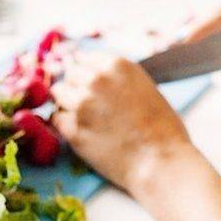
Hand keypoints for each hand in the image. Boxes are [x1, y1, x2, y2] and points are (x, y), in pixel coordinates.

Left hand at [51, 53, 191, 191]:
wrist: (161, 162)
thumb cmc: (163, 128)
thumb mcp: (145, 87)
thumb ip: (118, 78)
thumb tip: (94, 74)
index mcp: (117, 65)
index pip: (83, 57)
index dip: (87, 72)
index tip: (90, 83)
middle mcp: (96, 79)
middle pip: (70, 73)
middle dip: (76, 86)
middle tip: (89, 104)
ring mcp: (81, 103)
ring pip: (58, 92)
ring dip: (68, 102)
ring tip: (85, 117)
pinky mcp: (72, 129)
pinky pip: (57, 118)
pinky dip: (66, 124)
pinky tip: (83, 132)